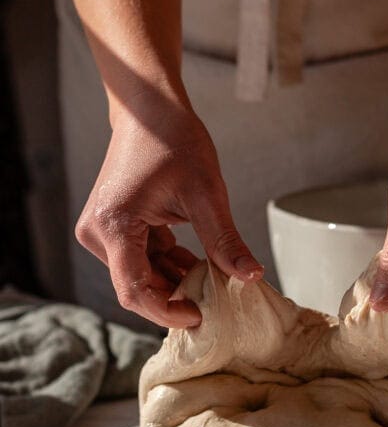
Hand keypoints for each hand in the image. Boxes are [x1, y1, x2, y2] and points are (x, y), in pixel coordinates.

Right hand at [75, 94, 262, 327]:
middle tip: (218, 299)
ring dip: (176, 280)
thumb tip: (251, 277)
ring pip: (142, 276)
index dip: (168, 312)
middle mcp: (97, 234)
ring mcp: (102, 232)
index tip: (201, 317)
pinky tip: (199, 263)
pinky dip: (170, 265)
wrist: (150, 109)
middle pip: (138, 286)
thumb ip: (224, 240)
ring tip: (213, 278)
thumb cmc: (173, 140)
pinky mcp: (113, 228)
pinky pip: (142, 259)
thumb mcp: (207, 193)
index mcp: (112, 226)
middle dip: (177, 296)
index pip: (135, 291)